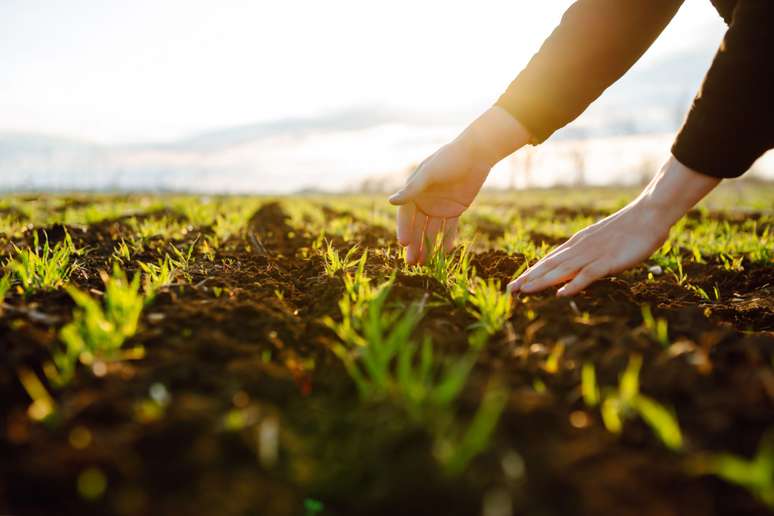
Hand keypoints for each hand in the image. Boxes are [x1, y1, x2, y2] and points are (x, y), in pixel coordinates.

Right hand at [389, 107, 530, 263]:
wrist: (476, 154)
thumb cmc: (448, 160)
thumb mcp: (429, 174)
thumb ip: (411, 190)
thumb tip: (390, 201)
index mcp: (414, 192)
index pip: (406, 215)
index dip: (404, 229)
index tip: (404, 244)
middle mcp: (425, 202)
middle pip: (417, 227)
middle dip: (414, 245)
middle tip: (412, 263)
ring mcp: (440, 207)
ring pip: (432, 231)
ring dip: (429, 246)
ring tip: (426, 264)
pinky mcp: (455, 210)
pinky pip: (450, 228)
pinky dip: (448, 239)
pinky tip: (446, 252)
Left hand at [508, 156, 720, 295]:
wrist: (648, 214)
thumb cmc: (629, 228)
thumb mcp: (602, 240)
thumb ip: (589, 252)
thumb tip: (578, 265)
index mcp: (578, 244)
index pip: (550, 260)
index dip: (533, 271)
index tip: (517, 282)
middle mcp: (579, 249)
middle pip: (549, 266)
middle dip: (529, 278)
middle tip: (510, 290)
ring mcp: (592, 255)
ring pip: (561, 270)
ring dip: (542, 281)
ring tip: (524, 291)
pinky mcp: (607, 261)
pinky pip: (587, 275)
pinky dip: (573, 285)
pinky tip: (560, 294)